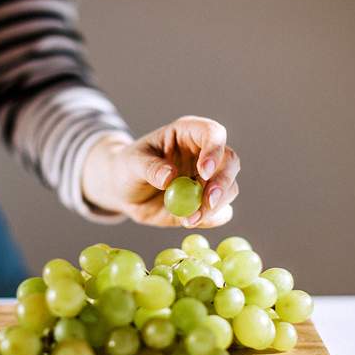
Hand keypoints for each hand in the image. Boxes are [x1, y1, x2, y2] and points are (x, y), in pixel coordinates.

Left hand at [82, 116, 239, 226]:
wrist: (124, 192)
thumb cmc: (127, 168)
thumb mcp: (132, 163)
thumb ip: (150, 167)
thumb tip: (169, 177)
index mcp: (188, 134)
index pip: (212, 133)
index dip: (214, 150)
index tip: (204, 171)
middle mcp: (204, 154)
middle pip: (230, 162)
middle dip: (222, 182)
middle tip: (207, 202)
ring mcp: (208, 179)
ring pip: (229, 188)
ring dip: (214, 206)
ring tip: (188, 219)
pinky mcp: (206, 202)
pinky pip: (220, 212)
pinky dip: (210, 219)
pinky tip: (189, 221)